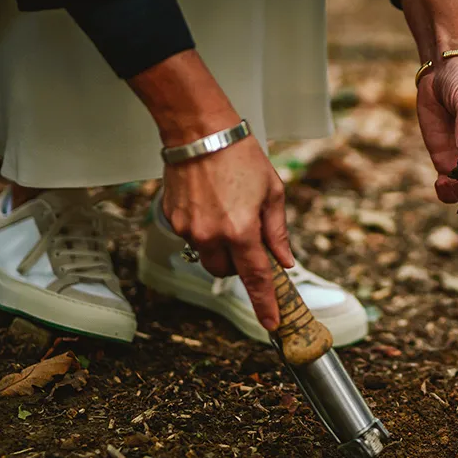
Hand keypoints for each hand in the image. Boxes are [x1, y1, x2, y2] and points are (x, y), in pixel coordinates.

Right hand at [161, 134, 293, 330]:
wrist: (199, 132)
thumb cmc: (241, 157)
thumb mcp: (272, 193)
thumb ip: (277, 232)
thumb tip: (284, 262)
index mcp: (241, 230)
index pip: (255, 278)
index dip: (265, 304)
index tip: (272, 324)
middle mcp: (212, 235)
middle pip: (226, 272)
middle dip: (238, 263)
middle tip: (246, 236)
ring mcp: (189, 229)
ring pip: (207, 257)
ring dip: (219, 247)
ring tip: (226, 211)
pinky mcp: (172, 219)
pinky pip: (191, 238)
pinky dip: (203, 230)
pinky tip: (209, 203)